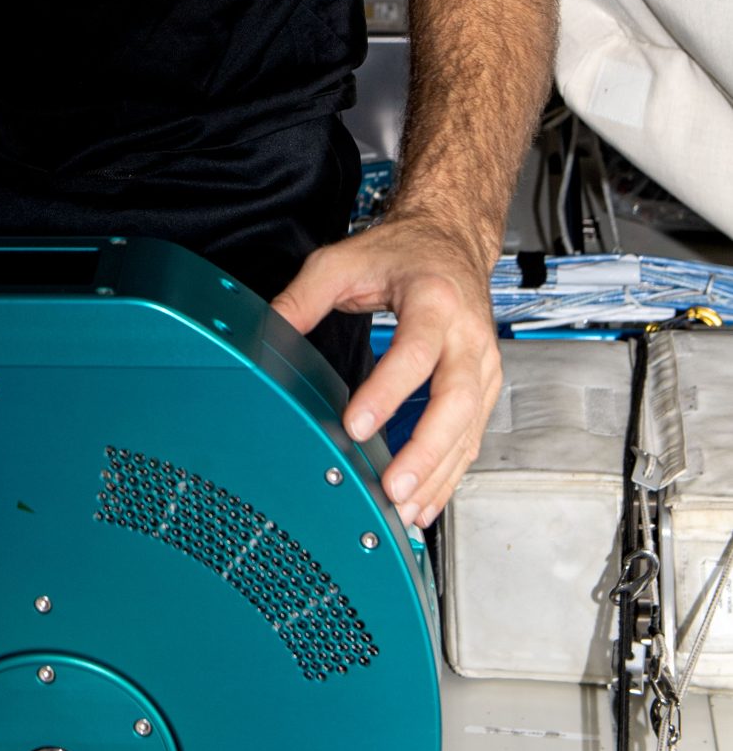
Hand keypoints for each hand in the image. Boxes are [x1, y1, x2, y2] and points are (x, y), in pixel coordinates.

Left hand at [270, 215, 501, 528]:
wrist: (451, 241)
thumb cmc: (402, 253)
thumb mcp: (343, 260)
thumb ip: (302, 297)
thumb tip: (265, 334)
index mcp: (434, 299)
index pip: (415, 352)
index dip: (388, 392)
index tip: (356, 425)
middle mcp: (468, 334)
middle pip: (457, 400)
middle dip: (426, 450)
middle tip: (393, 487)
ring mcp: (482, 363)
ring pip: (469, 427)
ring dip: (439, 473)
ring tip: (405, 510)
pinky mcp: (484, 385)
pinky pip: (471, 435)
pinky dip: (450, 473)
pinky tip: (424, 501)